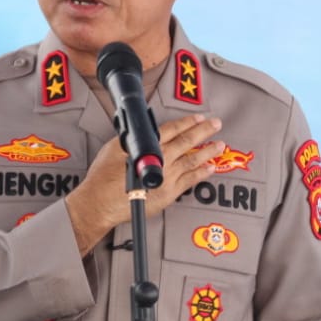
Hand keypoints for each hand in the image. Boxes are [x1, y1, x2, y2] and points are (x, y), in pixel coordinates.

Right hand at [64, 114, 223, 254]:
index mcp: (147, 146)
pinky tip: (209, 168)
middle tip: (215, 124)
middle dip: (203, 131)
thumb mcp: (114, 148)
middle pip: (186, 141)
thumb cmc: (103, 178)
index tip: (197, 118)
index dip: (186, 122)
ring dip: (207, 151)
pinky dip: (201, 174)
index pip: (171, 129)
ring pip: (192, 160)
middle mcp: (160, 160)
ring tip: (219, 145)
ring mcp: (166, 177)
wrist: (101, 202)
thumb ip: (133, 139)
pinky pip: (190, 181)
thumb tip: (145, 133)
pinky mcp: (168, 193)